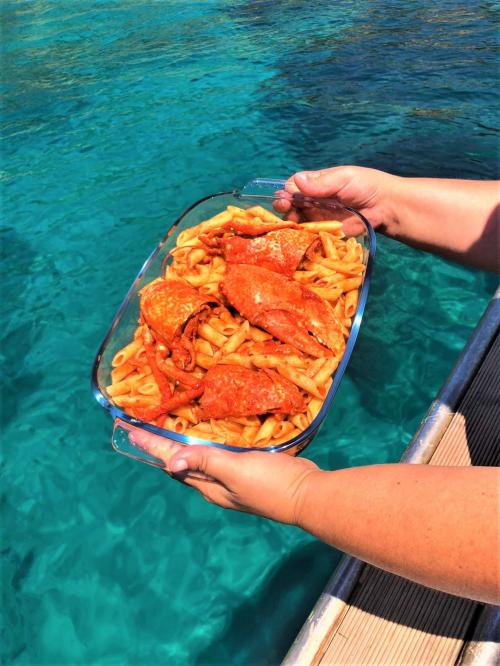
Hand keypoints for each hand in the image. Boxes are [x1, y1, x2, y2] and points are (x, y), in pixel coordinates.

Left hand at [133, 431, 320, 524]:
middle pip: (180, 462)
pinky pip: (219, 454)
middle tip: (144, 425)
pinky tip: (212, 432)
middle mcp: (215, 484)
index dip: (150, 445)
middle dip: (160, 444)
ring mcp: (232, 478)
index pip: (171, 462)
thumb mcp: (236, 471)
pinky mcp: (248, 470)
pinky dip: (208, 442)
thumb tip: (171, 461)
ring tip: (169, 426)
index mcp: (208, 485)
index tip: (129, 429)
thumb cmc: (270, 484)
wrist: (307, 495)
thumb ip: (205, 463)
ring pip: (199, 458)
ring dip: (182, 443)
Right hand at [275, 165, 399, 231]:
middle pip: (291, 203)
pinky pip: (307, 234)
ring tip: (290, 220)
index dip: (288, 190)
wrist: (385, 207)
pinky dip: (299, 234)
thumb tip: (295, 181)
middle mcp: (314, 200)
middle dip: (284, 205)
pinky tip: (295, 232)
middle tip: (284, 207)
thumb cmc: (366, 186)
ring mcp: (318, 217)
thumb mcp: (343, 179)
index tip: (286, 195)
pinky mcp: (324, 232)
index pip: (294, 185)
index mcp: (317, 183)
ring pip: (296, 219)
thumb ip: (320, 183)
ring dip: (289, 219)